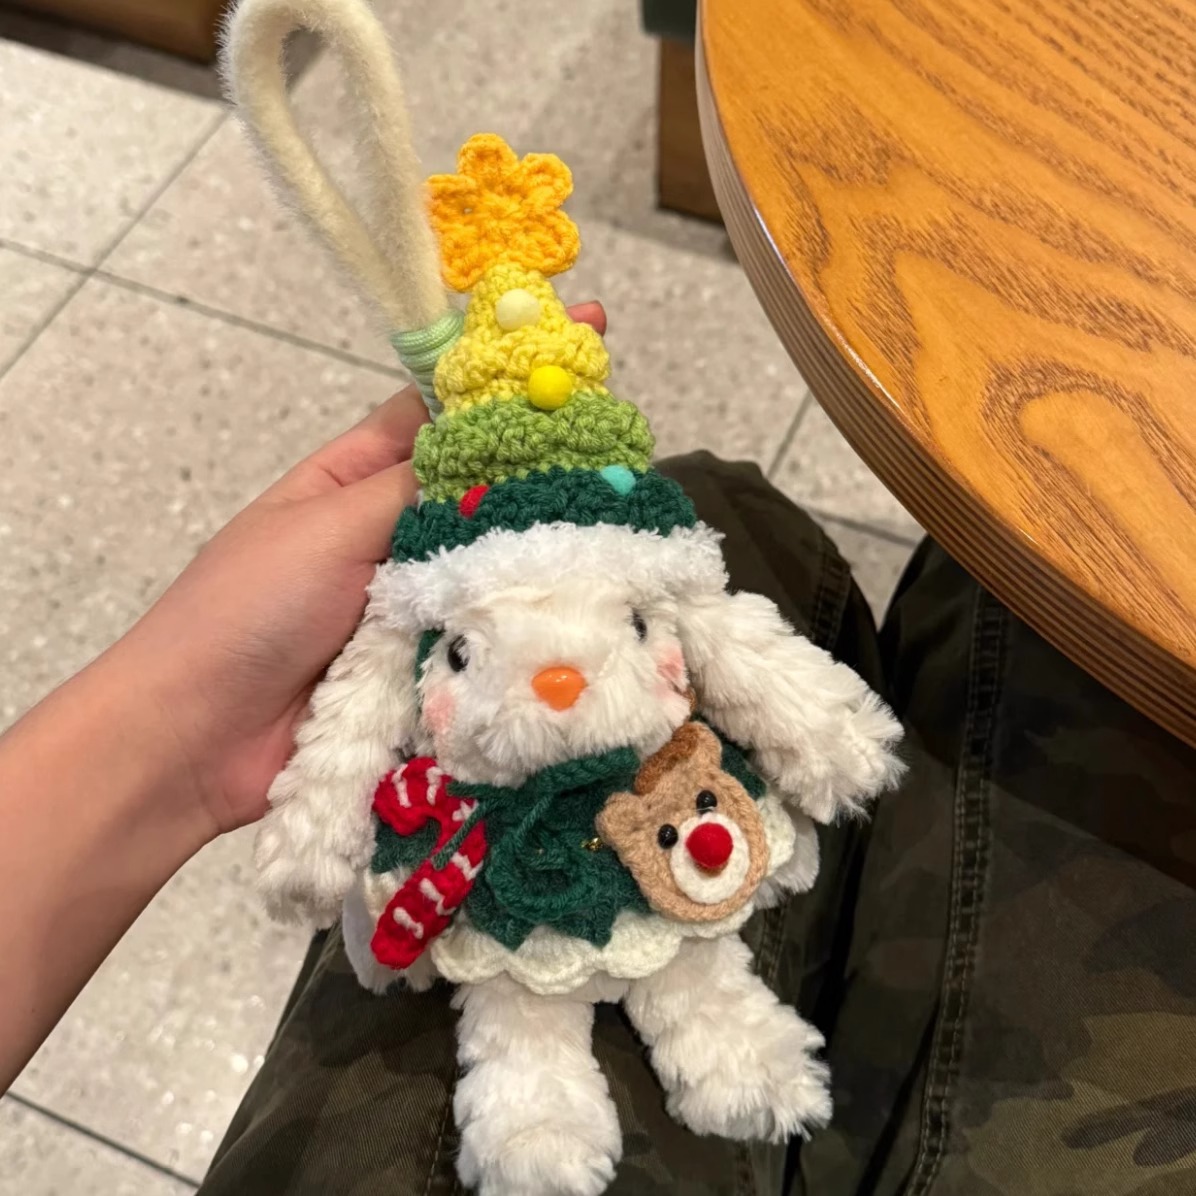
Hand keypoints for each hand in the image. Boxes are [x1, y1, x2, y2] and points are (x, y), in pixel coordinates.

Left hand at [113, 302, 606, 838]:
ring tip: (622, 515)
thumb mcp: (325, 527)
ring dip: (539, 548)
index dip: (497, 380)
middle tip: (621, 436)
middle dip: (538, 465)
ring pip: (486, 564)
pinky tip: (586, 600)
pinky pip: (481, 632)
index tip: (573, 337)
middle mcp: (386, 534)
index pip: (435, 414)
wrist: (197, 740)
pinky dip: (520, 621)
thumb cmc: (244, 612)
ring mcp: (409, 602)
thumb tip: (490, 443)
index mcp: (350, 481)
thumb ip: (410, 488)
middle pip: (474, 490)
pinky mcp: (424, 665)